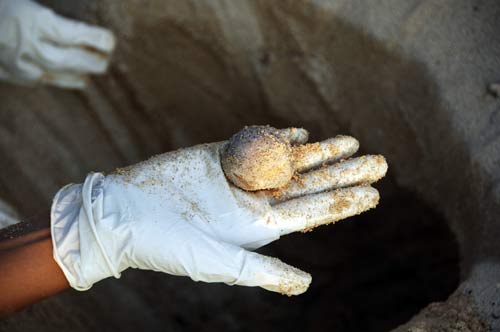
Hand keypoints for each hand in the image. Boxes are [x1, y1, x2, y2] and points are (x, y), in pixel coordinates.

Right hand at [0, 0, 114, 88]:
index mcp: (34, 20)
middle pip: (73, 60)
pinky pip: (40, 80)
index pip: (77, 35)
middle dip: (94, 61)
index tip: (110, 40)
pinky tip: (69, 78)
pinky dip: (57, 79)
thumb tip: (68, 21)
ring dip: (79, 74)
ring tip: (92, 72)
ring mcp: (18, 63)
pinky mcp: (9, 74)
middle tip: (106, 59)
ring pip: (58, 74)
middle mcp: (29, 45)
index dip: (98, 39)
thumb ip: (47, 10)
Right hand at [51, 128, 386, 294]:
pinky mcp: (219, 156)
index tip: (376, 193)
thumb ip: (263, 271)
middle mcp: (254, 202)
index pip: (312, 212)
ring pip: (289, 162)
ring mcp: (239, 177)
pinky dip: (280, 138)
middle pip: (310, 184)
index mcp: (258, 227)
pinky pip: (257, 144)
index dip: (344, 202)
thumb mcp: (219, 262)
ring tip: (352, 142)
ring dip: (321, 152)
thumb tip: (307, 284)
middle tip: (382, 163)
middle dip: (344, 173)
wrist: (123, 213)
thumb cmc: (168, 244)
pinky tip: (303, 135)